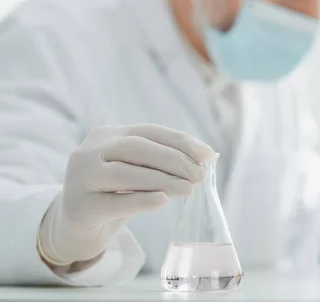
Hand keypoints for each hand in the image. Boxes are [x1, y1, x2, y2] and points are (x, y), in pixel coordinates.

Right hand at [38, 124, 213, 265]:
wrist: (75, 225)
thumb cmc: (114, 194)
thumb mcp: (135, 172)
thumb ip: (160, 163)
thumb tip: (204, 159)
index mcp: (107, 135)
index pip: (149, 131)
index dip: (180, 141)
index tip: (207, 155)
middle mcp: (90, 151)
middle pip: (136, 148)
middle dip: (173, 160)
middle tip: (199, 176)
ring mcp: (81, 177)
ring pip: (126, 173)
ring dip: (162, 180)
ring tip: (188, 189)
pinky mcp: (80, 206)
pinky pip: (115, 202)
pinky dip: (141, 200)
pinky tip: (162, 201)